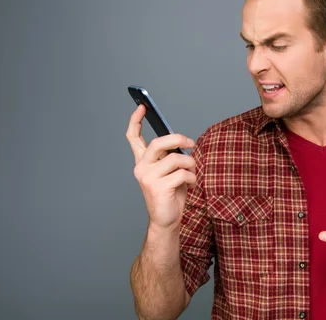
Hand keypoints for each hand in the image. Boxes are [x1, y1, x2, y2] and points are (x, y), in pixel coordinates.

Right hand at [126, 105, 196, 231]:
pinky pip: (183, 174)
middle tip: (190, 142)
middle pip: (159, 143)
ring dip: (190, 165)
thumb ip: (169, 156)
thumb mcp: (170, 171)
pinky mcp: (157, 187)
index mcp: (143, 161)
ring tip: (192, 173)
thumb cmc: (171, 194)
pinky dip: (192, 178)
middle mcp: (141, 167)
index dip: (136, 120)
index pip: (133, 137)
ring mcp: (147, 177)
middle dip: (178, 139)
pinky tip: (190, 185)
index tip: (143, 106)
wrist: (167, 220)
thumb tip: (181, 141)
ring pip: (176, 159)